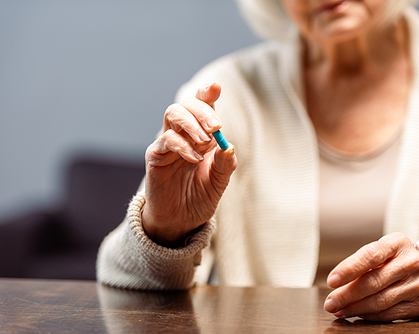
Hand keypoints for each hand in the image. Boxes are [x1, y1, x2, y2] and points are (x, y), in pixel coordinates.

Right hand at [142, 82, 236, 246]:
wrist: (181, 221)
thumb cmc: (200, 197)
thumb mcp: (219, 182)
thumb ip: (225, 164)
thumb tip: (229, 146)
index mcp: (202, 135)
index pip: (203, 107)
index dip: (207, 94)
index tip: (215, 87)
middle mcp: (185, 134)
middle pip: (187, 105)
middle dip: (202, 110)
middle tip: (216, 126)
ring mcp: (168, 143)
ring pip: (172, 114)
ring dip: (191, 123)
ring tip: (205, 141)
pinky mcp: (156, 156)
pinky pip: (165, 140)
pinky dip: (182, 145)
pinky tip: (194, 158)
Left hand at [323, 232, 418, 321]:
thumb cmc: (401, 257)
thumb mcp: (387, 248)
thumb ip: (364, 261)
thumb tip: (338, 283)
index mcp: (397, 243)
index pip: (370, 255)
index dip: (349, 269)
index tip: (331, 280)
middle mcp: (411, 262)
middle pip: (373, 282)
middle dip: (347, 295)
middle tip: (329, 303)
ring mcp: (418, 284)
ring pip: (380, 301)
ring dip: (355, 308)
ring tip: (339, 310)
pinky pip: (390, 314)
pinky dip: (370, 316)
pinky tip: (357, 315)